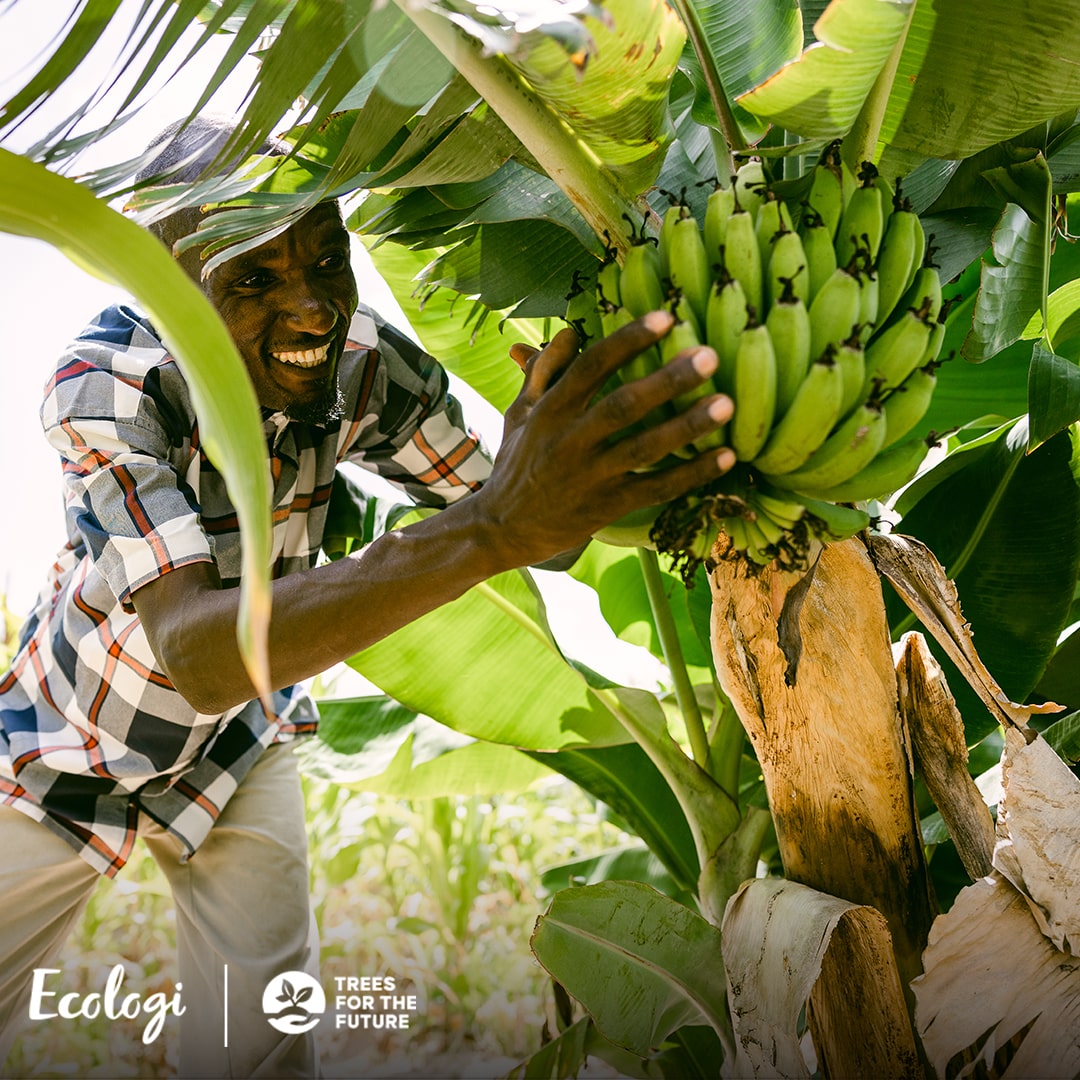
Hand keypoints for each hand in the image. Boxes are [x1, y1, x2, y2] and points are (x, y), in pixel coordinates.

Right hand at [475, 310, 734, 567]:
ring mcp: (589, 477)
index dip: (627, 341)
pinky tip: (725, 457)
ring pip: (644, 448)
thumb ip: (544, 371)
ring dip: (687, 426)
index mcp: (550, 410)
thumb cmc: (517, 462)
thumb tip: (570, 330)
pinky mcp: (605, 508)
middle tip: (709, 356)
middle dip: (667, 380)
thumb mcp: (520, 413)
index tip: (666, 317)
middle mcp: (569, 441)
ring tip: (727, 404)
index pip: (591, 367)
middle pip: (623, 405)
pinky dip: (691, 475)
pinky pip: (655, 489)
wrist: (501, 529)